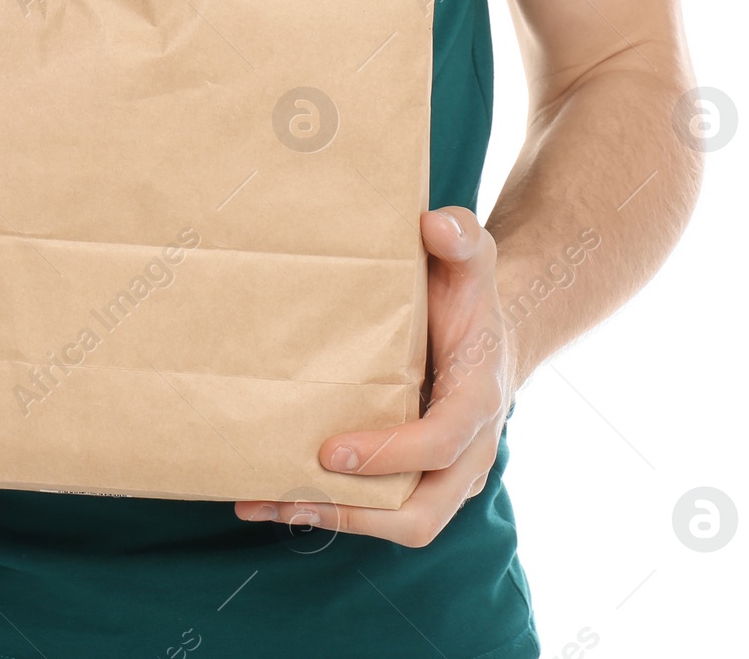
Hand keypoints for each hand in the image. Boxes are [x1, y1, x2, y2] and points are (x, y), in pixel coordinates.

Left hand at [234, 206, 517, 544]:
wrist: (486, 327)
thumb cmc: (468, 291)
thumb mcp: (471, 254)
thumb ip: (460, 236)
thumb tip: (433, 225)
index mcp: (479, 399)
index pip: (442, 443)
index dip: (390, 454)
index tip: (332, 451)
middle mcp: (468, 451)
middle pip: (422, 514)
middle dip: (355, 513)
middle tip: (290, 490)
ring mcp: (445, 473)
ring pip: (398, 523)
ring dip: (330, 518)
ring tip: (262, 502)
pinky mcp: (416, 477)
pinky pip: (380, 512)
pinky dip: (326, 509)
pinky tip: (269, 498)